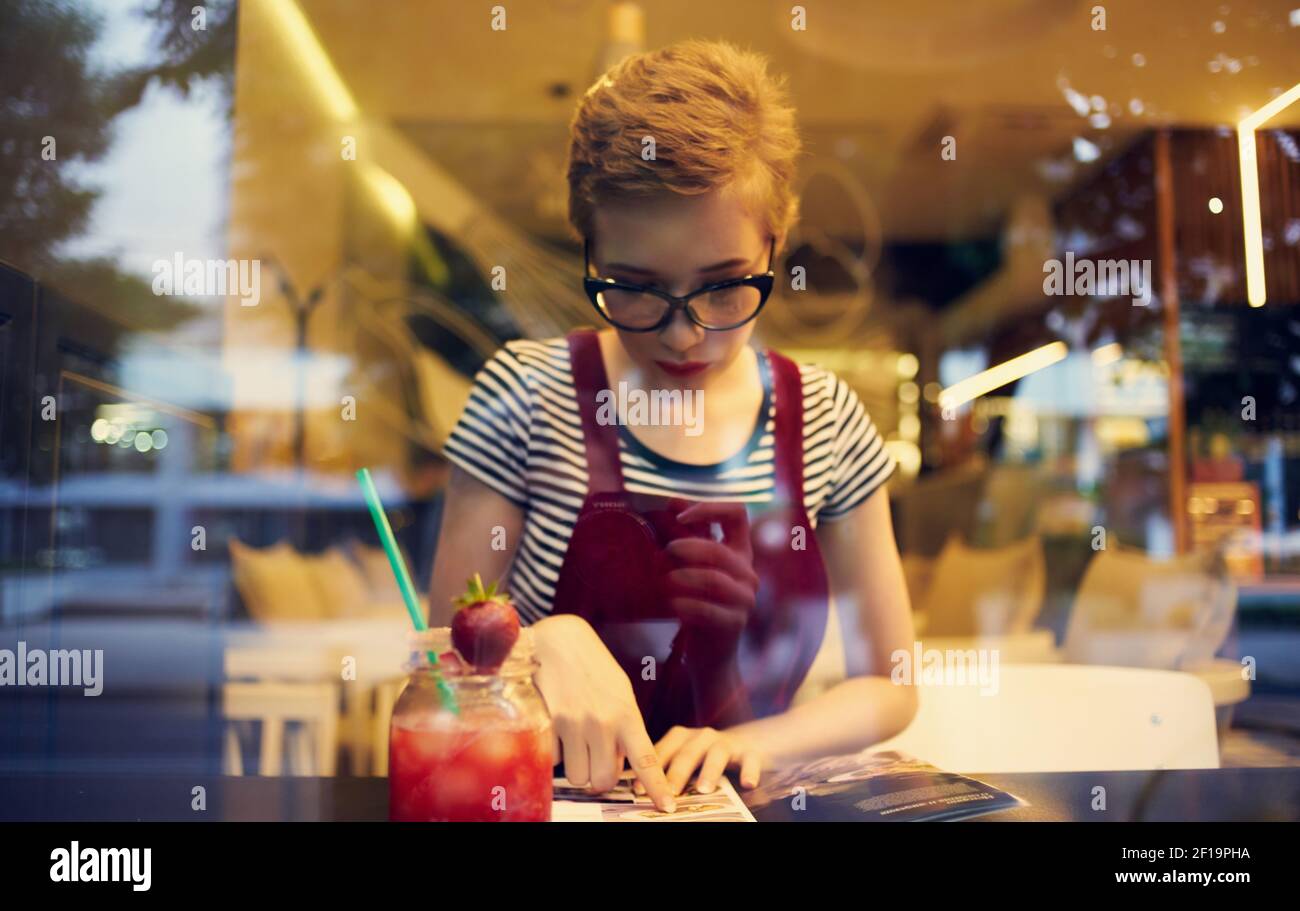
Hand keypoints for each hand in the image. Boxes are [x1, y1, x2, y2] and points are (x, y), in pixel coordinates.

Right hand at [530, 613, 675, 812]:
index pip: (646, 759)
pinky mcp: (547, 723)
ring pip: (577, 776)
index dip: (657, 787)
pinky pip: (552, 759)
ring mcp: (573, 724)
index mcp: (626, 714)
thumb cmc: (593, 667)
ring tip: (576, 741)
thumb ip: (623, 728)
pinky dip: (555, 751)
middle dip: (599, 778)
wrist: (559, 640)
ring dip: (576, 766)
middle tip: (597, 760)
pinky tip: (557, 727)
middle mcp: (602, 723)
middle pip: (603, 781)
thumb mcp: (619, 693)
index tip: (666, 807)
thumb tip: (619, 765)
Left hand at [635, 725, 768, 795]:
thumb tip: (639, 792)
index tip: (638, 791)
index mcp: (681, 738)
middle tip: (669, 793)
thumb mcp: (685, 759)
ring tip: (703, 790)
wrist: (747, 741)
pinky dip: (749, 771)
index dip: (650, 771)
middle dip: (677, 774)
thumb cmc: (705, 756)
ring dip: (709, 771)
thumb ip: (667, 771)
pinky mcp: (750, 753)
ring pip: (717, 754)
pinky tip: (748, 784)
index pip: (663, 752)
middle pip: (687, 754)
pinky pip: (750, 761)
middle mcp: (702, 737)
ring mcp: (726, 744)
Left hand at [663, 501, 758, 663]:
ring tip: (664, 582)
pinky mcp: (735, 624)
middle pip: (719, 550)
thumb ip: (689, 536)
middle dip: (688, 547)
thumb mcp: (696, 566)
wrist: (710, 654)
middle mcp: (747, 573)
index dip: (709, 507)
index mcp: (740, 552)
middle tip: (665, 551)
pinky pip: (708, 610)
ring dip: (683, 578)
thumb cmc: (700, 603)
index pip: (737, 514)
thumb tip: (673, 500)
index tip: (680, 515)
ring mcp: (745, 599)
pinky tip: (673, 606)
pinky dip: (686, 605)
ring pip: (714, 580)